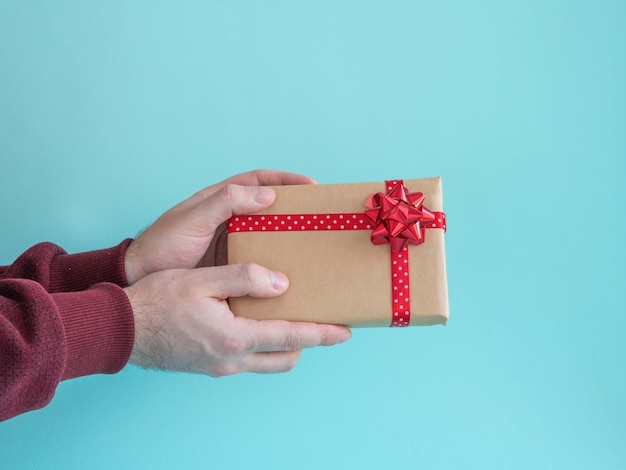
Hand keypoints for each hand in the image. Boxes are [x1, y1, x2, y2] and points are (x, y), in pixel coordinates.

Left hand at [124, 169, 314, 284]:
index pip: (258, 182)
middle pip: (269, 207)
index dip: (285, 180)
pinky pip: (259, 259)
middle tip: (320, 216)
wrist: (141, 280)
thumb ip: (225, 203)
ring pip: (267, 234)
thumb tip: (267, 195)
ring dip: (288, 237)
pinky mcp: (231, 265)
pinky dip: (275, 262)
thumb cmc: (162, 246)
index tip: (311, 187)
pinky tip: (290, 272)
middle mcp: (229, 218)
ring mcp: (231, 242)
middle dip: (294, 208)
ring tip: (312, 244)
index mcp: (219, 199)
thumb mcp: (192, 220)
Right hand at [124, 264, 350, 374]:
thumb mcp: (202, 280)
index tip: (345, 332)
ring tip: (290, 321)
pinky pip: (248, 360)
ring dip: (284, 346)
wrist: (121, 330)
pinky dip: (262, 345)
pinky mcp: (209, 366)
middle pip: (285, 358)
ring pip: (267, 363)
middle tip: (320, 323)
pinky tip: (255, 323)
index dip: (322, 334)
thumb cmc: (158, 302)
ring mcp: (220, 366)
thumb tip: (281, 284)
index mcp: (235, 338)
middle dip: (307, 343)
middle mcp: (232, 359)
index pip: (292, 337)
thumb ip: (244, 279)